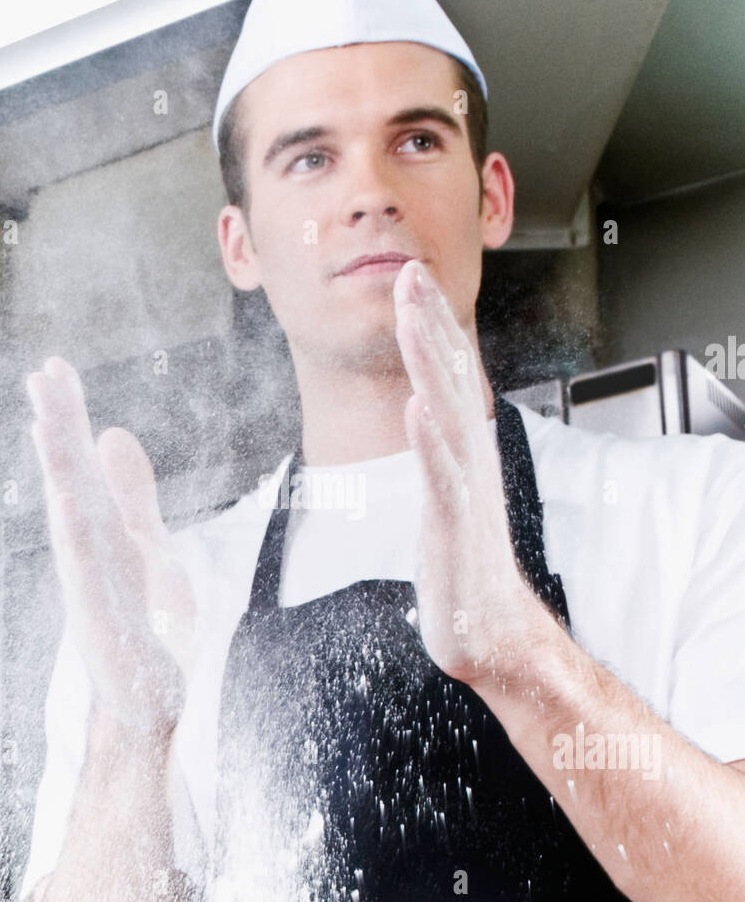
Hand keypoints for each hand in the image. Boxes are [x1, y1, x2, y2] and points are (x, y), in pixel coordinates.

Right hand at [26, 357, 195, 730]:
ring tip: (46, 422)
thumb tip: (112, 433)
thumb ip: (129, 492)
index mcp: (97, 529)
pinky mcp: (100, 619)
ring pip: (70, 517)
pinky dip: (75, 535)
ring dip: (57, 471)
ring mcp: (89, 584)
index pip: (80, 463)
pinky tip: (67, 500)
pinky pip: (85, 571)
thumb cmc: (142, 622)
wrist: (145, 699)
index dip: (68, 415)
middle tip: (40, 374)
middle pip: (69, 478)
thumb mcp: (145, 542)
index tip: (54, 366)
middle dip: (57, 426)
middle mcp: (86, 551)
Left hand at [393, 261, 542, 690]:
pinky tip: (418, 410)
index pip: (446, 376)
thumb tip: (421, 410)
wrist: (490, 631)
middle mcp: (468, 462)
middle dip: (428, 324)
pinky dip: (431, 443)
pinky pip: (442, 480)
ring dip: (429, 366)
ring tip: (413, 321)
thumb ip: (436, 451)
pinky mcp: (454, 530)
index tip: (410, 273)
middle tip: (410, 270)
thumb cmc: (463, 563)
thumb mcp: (446, 493)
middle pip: (448, 381)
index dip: (429, 324)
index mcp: (462, 451)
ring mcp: (463, 493)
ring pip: (445, 417)